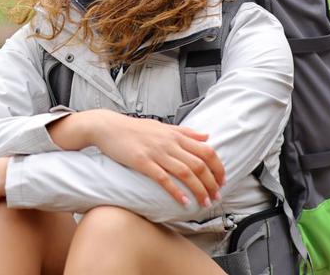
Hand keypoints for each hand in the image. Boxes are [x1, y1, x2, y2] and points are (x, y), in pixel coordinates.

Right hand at [87, 110, 224, 207]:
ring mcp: (156, 152)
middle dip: (212, 183)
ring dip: (198, 190)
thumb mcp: (162, 126)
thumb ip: (185, 132)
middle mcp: (169, 143)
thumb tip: (207, 137)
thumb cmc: (133, 128)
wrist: (107, 127)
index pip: (206, 151)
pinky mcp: (143, 162)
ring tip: (204, 203)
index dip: (218, 167)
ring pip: (186, 173)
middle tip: (216, 196)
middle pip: (199, 164)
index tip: (222, 180)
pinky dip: (176, 191)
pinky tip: (183, 201)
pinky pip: (163, 178)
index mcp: (175, 135)